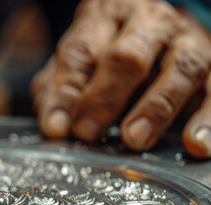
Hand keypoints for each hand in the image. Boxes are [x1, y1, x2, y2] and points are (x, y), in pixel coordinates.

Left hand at [32, 0, 210, 158]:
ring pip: (178, 70)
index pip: (82, 51)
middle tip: (88, 132)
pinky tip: (195, 143)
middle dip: (104, 98)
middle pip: (127, 57)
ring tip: (135, 139)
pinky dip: (207, 120)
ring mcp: (186, 43)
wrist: (160, 27)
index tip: (55, 126)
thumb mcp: (79, 60)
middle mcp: (149, 25)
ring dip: (155, 108)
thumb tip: (52, 122)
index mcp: (106, 19)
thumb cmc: (109, 49)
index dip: (66, 90)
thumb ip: (59, 87)